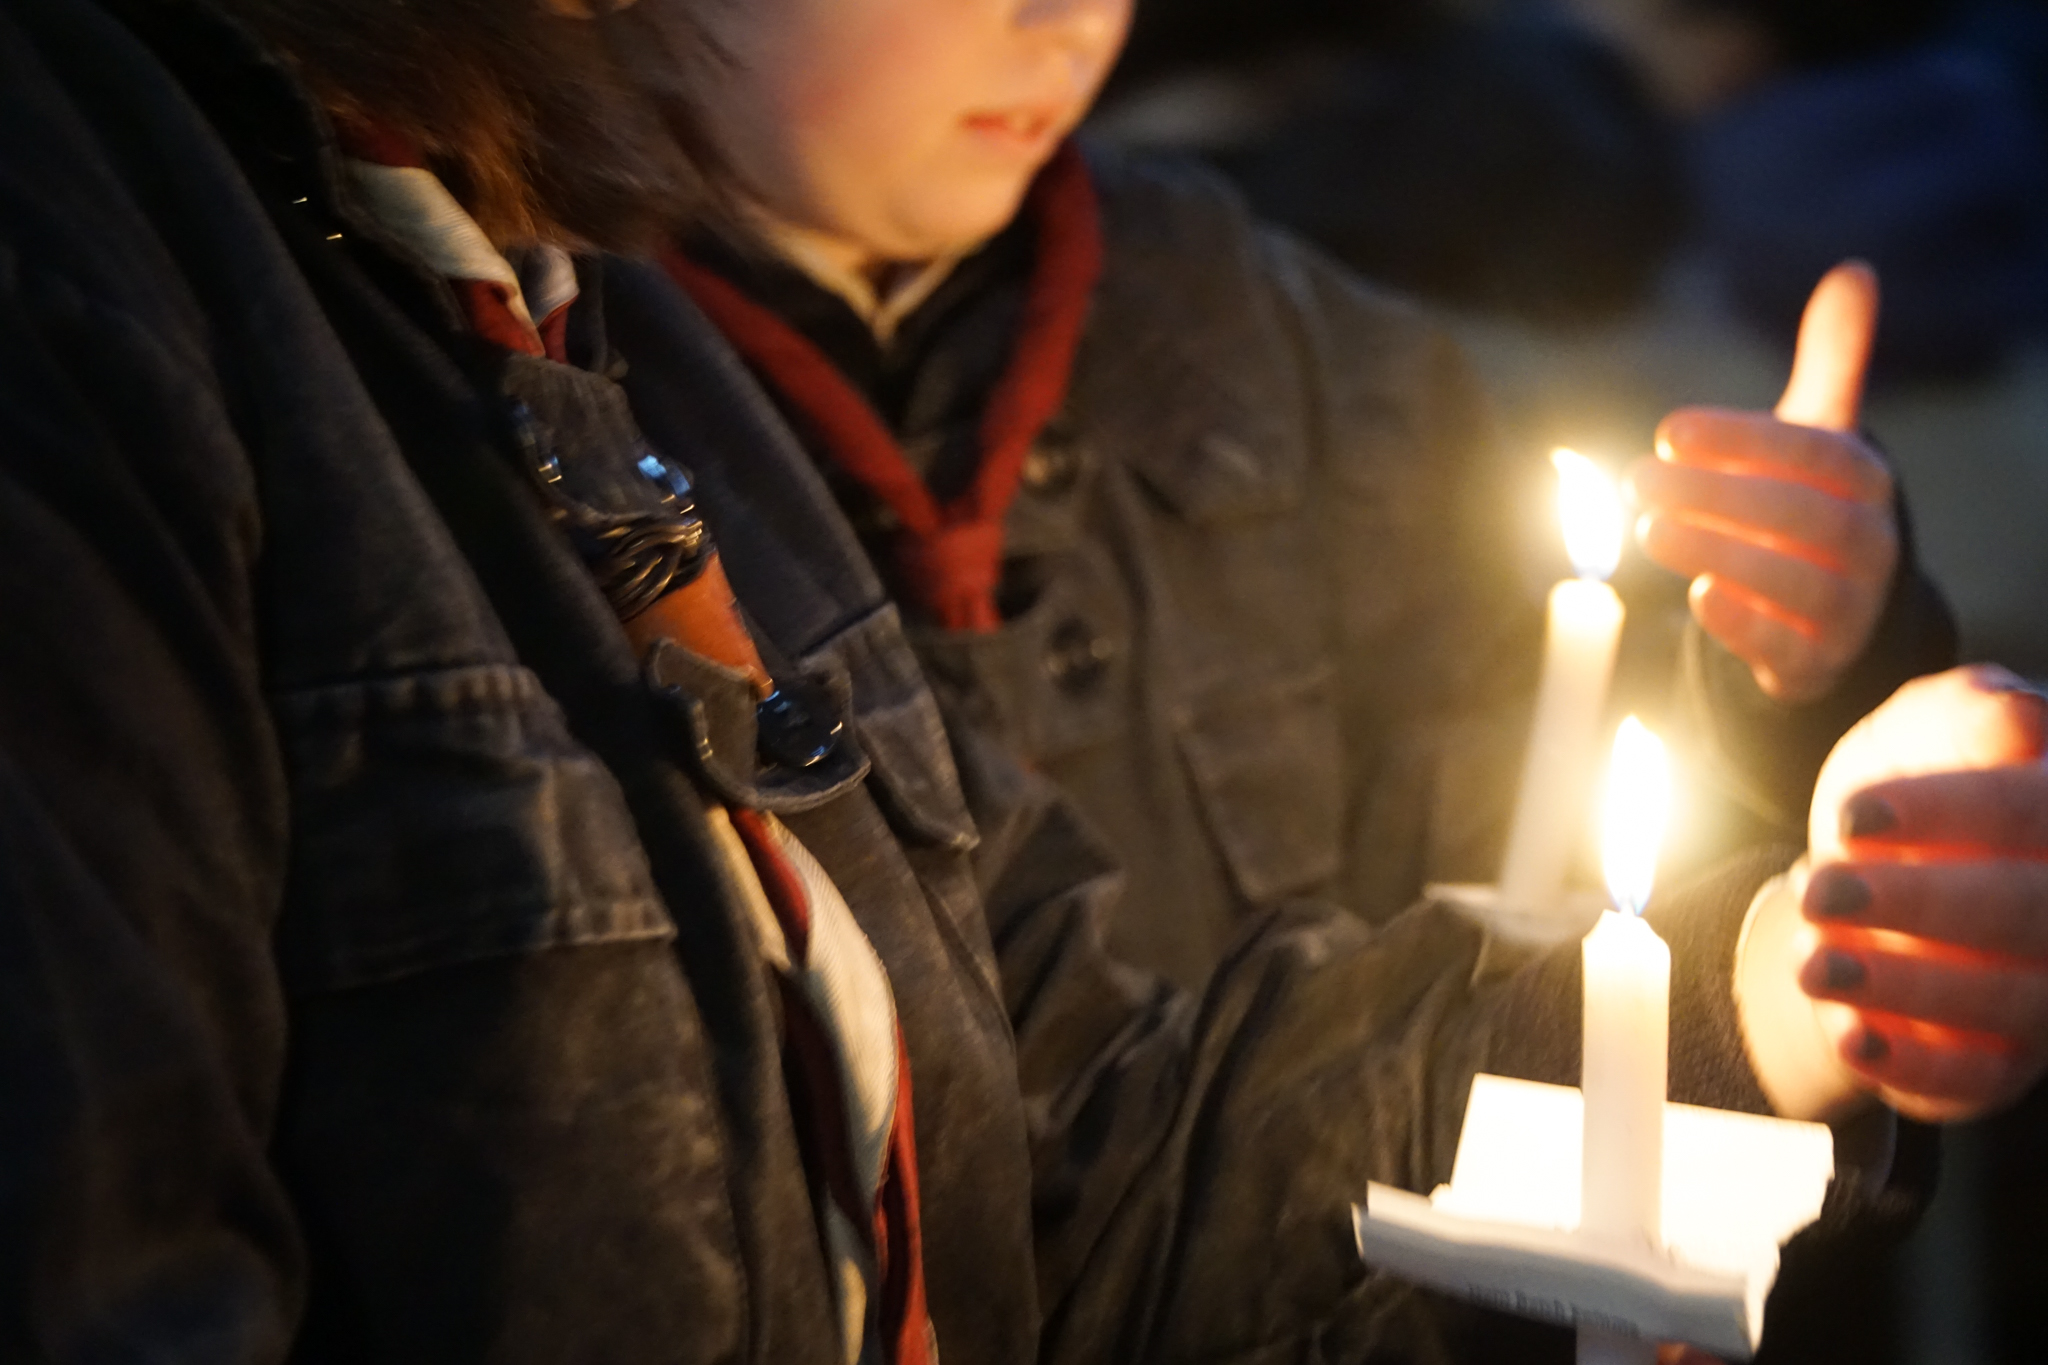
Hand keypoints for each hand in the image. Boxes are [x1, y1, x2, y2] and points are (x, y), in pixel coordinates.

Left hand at [1629, 263, 1897, 704]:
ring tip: (1649, 530)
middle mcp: (1869, 544)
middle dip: (1720, 496)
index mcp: (1867, 479)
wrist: (1841, 605)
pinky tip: (1698, 597)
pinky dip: (1744, 623)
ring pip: (1796, 584)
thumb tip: (1854, 269)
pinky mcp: (1815, 663)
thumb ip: (1834, 359)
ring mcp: (1847, 608)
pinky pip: (1789, 648)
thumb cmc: (1814, 499)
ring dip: (1720, 553)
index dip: (1742, 439)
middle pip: (1804, 519)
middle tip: (1635, 480)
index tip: (1668, 430)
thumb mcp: (1823, 432)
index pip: (1812, 452)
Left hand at [1799, 665, 2047, 1121]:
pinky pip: (1978, 1080)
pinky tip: (1847, 1035)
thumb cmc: (1919, 779)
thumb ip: (1971, 713)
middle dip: (1922, 904)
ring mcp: (2045, 993)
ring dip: (1908, 987)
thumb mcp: (1931, 725)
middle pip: (2029, 913)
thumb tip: (2019, 717)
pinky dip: (1913, 1065)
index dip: (1951, 811)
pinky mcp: (1999, 1061)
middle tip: (1823, 891)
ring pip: (2009, 1003)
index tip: (1854, 812)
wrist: (1873, 864)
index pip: (2033, 812)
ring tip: (1815, 964)